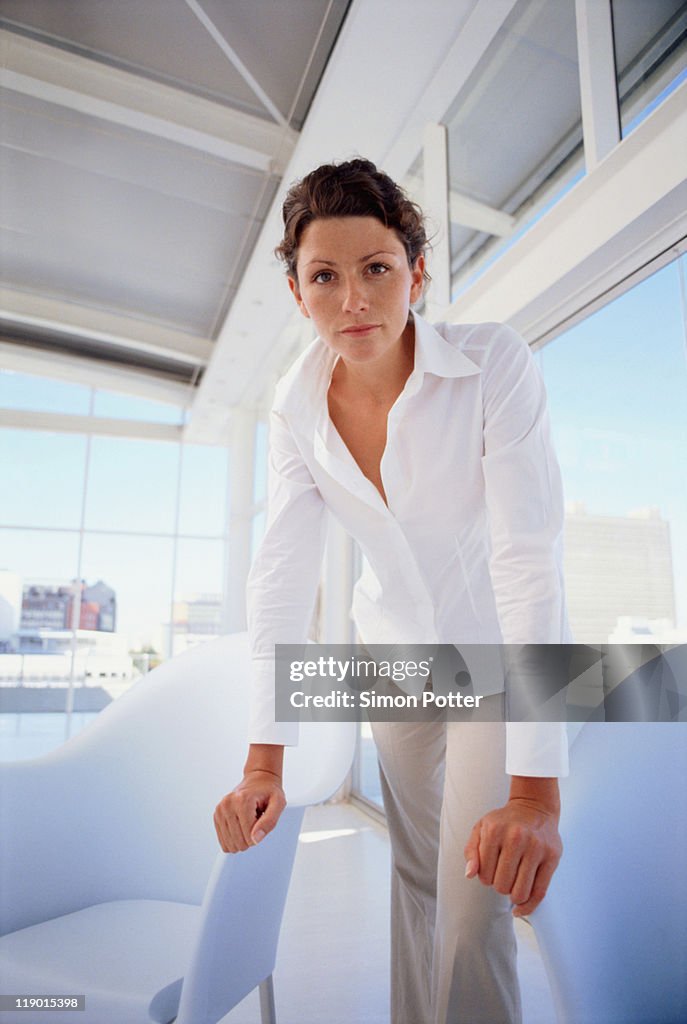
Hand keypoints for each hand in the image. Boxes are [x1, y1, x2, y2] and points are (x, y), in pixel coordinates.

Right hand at [214, 769, 285, 852]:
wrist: (258, 780)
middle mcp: (227, 804)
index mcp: (242, 800)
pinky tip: (241, 824)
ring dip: (242, 838)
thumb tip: (255, 840)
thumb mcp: (278, 803)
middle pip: (240, 842)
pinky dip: (235, 839)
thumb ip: (269, 822)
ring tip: (248, 821)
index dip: (260, 833)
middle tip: (256, 819)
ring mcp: (220, 810)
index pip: (250, 837)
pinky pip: (224, 843)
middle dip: (251, 837)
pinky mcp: (217, 816)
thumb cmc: (269, 791)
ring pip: (231, 845)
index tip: (262, 818)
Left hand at [463, 795, 562, 916]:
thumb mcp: (481, 828)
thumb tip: (470, 874)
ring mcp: (536, 848)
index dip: (485, 879)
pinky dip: (528, 906)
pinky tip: (520, 908)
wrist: (534, 807)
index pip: (484, 874)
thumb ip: (471, 851)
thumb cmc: (505, 822)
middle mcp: (516, 838)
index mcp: (495, 831)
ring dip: (513, 895)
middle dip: (500, 886)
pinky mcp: (552, 857)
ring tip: (512, 884)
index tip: (490, 872)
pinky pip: (540, 892)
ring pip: (521, 892)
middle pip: (502, 885)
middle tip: (503, 876)